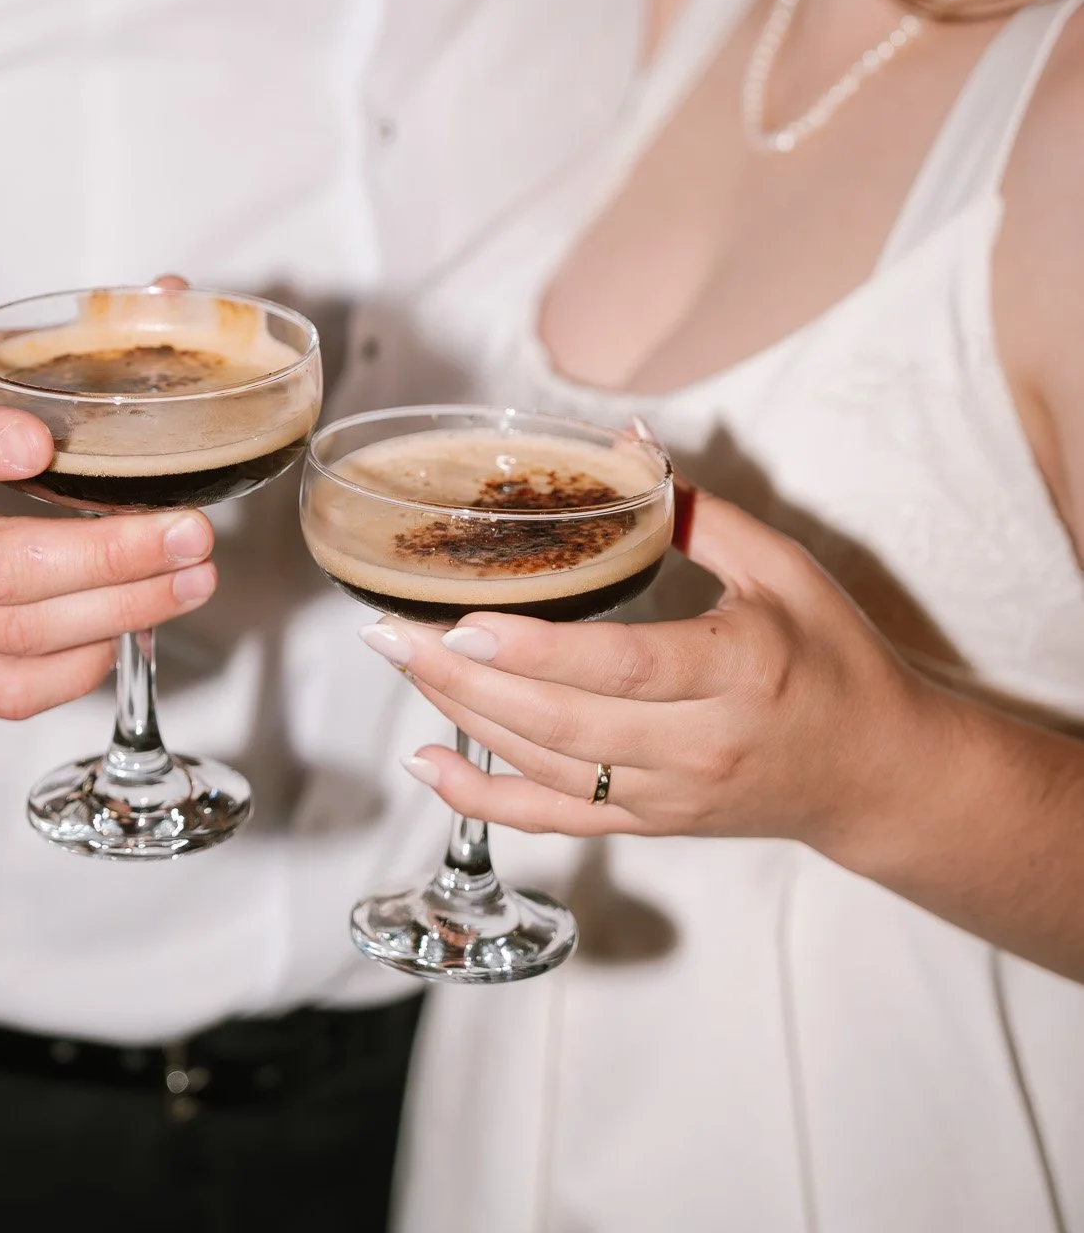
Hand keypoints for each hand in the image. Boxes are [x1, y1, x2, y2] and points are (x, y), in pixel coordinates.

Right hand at [0, 342, 216, 719]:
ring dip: (120, 610)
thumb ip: (45, 340)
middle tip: (190, 533)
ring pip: (12, 631)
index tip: (42, 443)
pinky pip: (4, 690)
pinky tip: (129, 627)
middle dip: (109, 555)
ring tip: (191, 578)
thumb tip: (172, 290)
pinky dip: (80, 668)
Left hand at [369, 489, 943, 861]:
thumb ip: (699, 510)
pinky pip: (554, 823)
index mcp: (739, 669)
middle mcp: (700, 745)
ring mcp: (670, 797)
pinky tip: (427, 763)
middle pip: (562, 725)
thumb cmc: (833, 658)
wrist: (880, 773)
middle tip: (388, 630)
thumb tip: (627, 442)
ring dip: (462, 719)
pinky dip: (483, 801)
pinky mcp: (652, 825)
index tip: (460, 624)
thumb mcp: (784, 569)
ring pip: (546, 770)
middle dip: (463, 680)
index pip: (623, 667)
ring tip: (399, 660)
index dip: (536, 653)